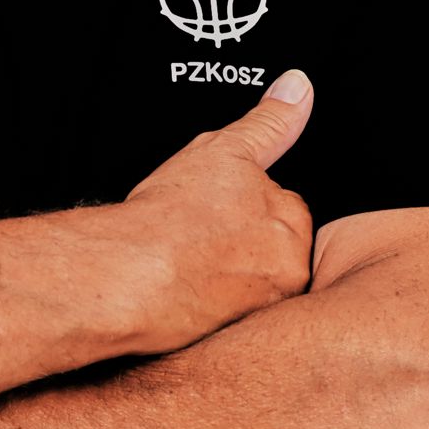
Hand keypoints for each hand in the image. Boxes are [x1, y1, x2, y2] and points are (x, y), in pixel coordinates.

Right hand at [119, 67, 314, 352]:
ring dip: (221, 275)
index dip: (243, 204)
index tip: (216, 208)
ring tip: (185, 262)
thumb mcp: (225, 149)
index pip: (283, 210)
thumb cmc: (172, 217)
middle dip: (239, 243)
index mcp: (295, 228)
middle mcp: (288, 276)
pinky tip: (180, 291)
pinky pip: (222, 318)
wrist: (129, 276)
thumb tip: (299, 87)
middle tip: (198, 235)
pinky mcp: (229, 341)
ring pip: (245, 284)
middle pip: (268, 250)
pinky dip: (203, 305)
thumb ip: (269, 122)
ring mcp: (260, 313)